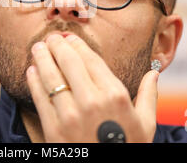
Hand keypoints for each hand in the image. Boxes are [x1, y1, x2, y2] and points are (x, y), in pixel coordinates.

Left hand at [26, 34, 158, 142]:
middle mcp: (92, 101)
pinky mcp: (53, 129)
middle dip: (56, 46)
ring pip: (51, 76)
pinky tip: (31, 71)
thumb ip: (149, 96)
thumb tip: (154, 73)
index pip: (90, 59)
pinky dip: (34, 81)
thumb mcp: (146, 124)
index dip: (76, 44)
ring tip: (37, 48)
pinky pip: (40, 98)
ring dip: (41, 58)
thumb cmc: (129, 149)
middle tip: (50, 37)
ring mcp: (71, 115)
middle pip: (68, 62)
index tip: (69, 37)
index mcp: (116, 95)